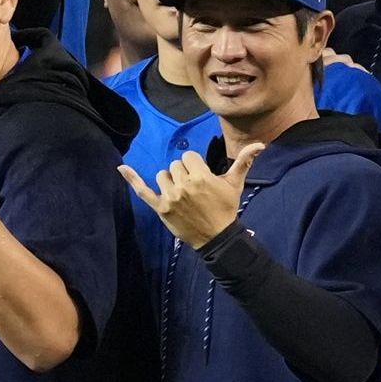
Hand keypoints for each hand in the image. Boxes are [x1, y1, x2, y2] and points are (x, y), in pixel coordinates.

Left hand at [122, 149, 243, 249]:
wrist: (217, 237)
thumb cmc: (226, 208)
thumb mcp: (235, 184)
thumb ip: (244, 161)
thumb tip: (260, 144)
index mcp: (201, 177)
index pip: (188, 158)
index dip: (195, 166)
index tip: (202, 178)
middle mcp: (183, 185)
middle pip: (175, 166)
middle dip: (183, 174)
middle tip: (194, 189)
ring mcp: (170, 197)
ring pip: (161, 175)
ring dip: (169, 181)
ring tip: (181, 193)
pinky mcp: (160, 208)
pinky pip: (142, 191)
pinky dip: (132, 179)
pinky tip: (121, 168)